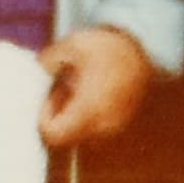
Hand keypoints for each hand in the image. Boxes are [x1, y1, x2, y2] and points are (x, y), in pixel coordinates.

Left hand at [39, 27, 152, 147]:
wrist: (146, 50)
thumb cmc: (108, 48)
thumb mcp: (72, 45)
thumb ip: (49, 60)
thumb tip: (37, 69)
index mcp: (88, 107)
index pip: (54, 134)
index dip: (45, 118)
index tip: (51, 96)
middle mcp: (102, 124)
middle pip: (67, 137)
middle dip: (60, 115)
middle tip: (64, 89)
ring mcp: (113, 127)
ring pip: (81, 134)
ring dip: (74, 116)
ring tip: (80, 88)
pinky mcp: (120, 124)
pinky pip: (96, 129)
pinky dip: (88, 116)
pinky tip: (93, 92)